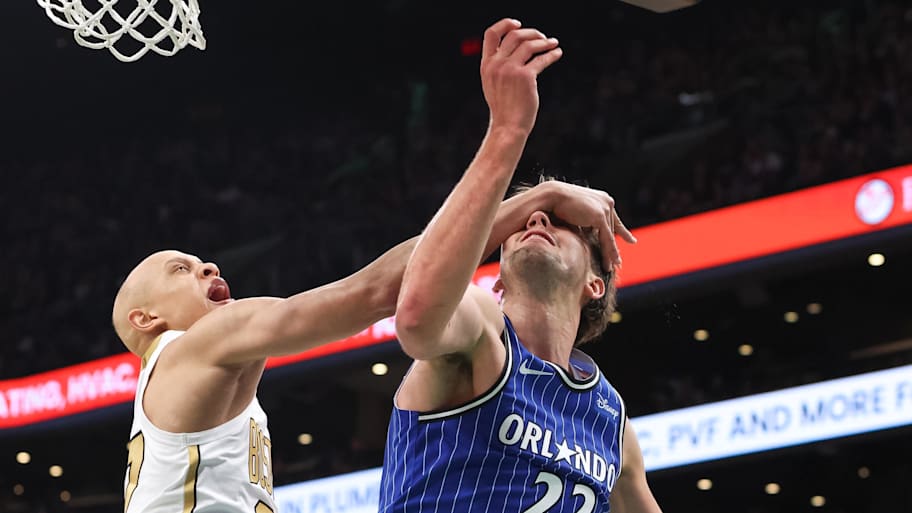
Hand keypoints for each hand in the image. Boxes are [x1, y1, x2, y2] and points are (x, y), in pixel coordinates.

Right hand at [480, 18, 562, 134]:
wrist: (507, 126)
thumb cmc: (503, 107)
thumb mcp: (493, 84)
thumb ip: (499, 65)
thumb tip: (516, 48)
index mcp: (486, 65)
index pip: (490, 34)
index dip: (505, 25)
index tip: (518, 24)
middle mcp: (497, 64)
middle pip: (514, 35)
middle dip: (531, 33)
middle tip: (543, 38)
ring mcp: (511, 70)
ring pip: (530, 44)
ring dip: (544, 42)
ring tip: (553, 43)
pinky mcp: (526, 77)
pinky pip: (541, 59)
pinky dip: (552, 54)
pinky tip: (557, 53)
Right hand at [538, 181, 636, 270]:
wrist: (553, 195)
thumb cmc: (559, 204)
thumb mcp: (578, 213)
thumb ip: (586, 221)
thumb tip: (587, 234)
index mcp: (602, 199)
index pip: (614, 220)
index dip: (622, 232)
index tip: (630, 241)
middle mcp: (607, 202)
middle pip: (612, 230)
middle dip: (614, 247)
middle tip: (618, 261)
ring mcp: (605, 208)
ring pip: (610, 236)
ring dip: (611, 253)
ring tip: (613, 266)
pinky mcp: (600, 216)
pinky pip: (607, 238)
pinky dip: (609, 251)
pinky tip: (612, 262)